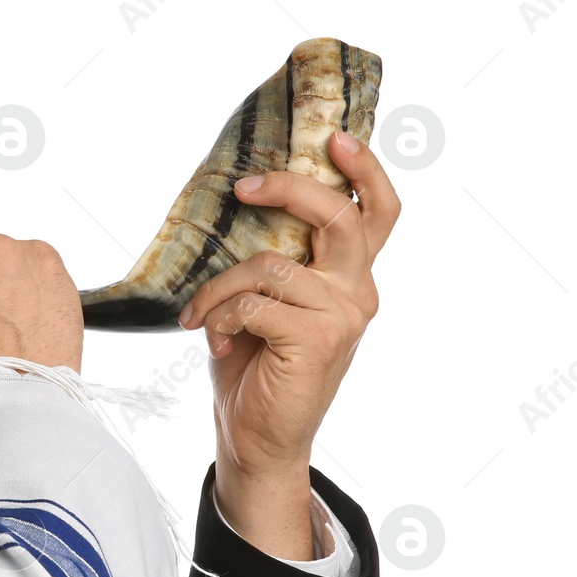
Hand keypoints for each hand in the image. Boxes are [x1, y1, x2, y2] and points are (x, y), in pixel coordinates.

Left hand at [176, 130, 400, 557]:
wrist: (256, 437)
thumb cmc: (254, 365)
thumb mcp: (264, 302)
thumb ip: (271, 259)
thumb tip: (242, 203)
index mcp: (349, 277)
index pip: (376, 214)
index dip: (364, 172)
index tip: (335, 139)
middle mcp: (356, 292)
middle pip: (337, 217)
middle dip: (289, 189)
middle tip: (244, 186)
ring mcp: (342, 316)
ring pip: (268, 266)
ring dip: (219, 287)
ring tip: (200, 315)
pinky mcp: (316, 340)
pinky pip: (252, 303)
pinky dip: (218, 316)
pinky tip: (211, 339)